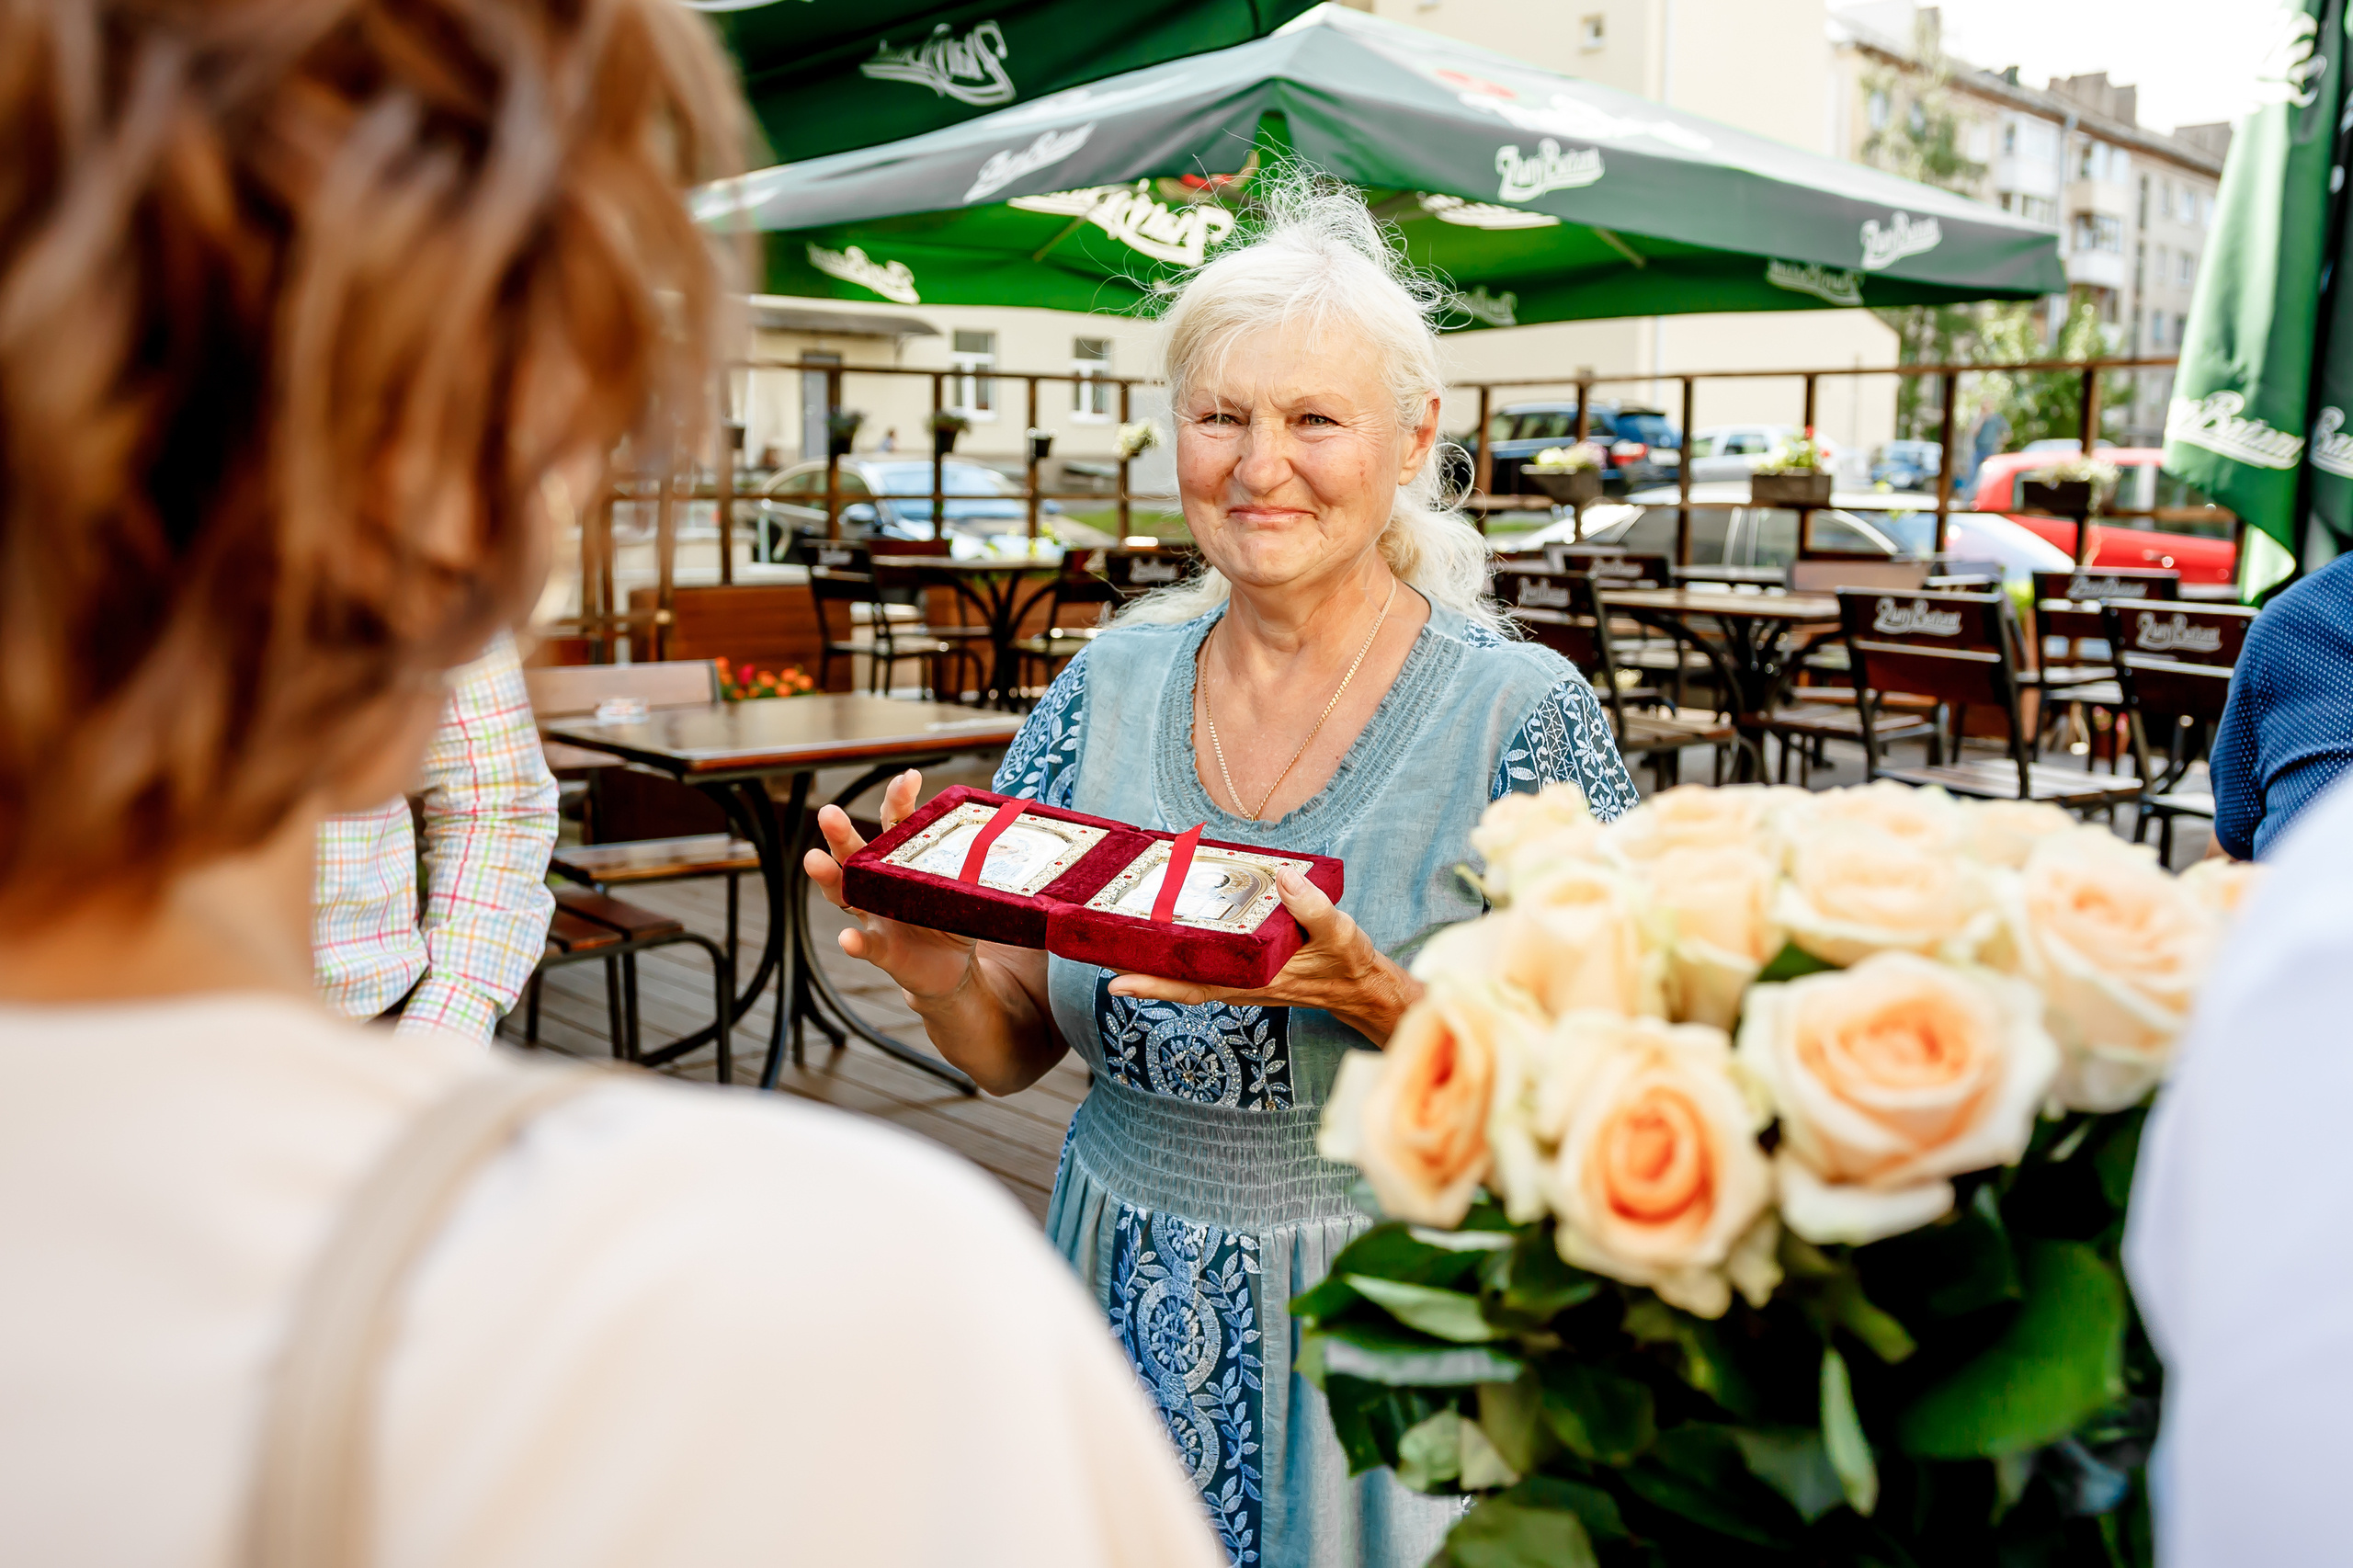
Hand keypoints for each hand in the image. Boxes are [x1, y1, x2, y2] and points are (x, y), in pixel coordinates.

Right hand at [803, 770, 978, 1001]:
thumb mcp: (966, 889)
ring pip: (844, 894)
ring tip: (813, 859)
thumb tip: (1011, 831)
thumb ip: (976, 865)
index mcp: (900, 863)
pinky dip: (856, 943)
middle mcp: (878, 885)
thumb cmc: (952, 919)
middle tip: (828, 812)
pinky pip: (867, 946)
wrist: (951, 970)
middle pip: (854, 853)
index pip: (895, 826)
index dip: (898, 801)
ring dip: (828, 876)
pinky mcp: (882, 950)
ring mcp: (875, 917)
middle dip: (840, 832)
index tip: (908, 778)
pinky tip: (847, 939)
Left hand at [1103, 867, 1423, 1045]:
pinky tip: (1165, 939)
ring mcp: (1241, 981)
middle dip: (1136, 973)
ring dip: (1153, 964)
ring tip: (1114, 945)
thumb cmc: (1348, 962)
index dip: (1155, 986)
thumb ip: (1312, 906)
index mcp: (1256, 978)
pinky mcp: (1246, 973)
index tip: (1115, 982)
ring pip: (1187, 976)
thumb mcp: (1339, 932)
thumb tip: (1284, 877)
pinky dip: (1180, 959)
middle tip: (1093, 956)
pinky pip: (1203, 969)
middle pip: (1178, 983)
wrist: (1361, 987)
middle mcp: (1240, 984)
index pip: (1195, 986)